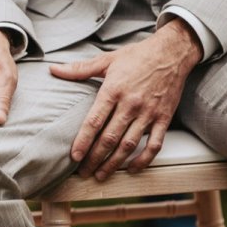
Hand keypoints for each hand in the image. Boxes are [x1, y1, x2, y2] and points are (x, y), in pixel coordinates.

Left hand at [50, 19, 202, 180]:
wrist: (172, 51)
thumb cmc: (137, 56)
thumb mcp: (107, 60)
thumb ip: (79, 69)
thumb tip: (54, 70)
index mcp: (113, 90)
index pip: (94, 121)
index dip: (83, 141)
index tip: (74, 156)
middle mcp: (131, 104)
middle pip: (109, 138)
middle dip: (94, 158)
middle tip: (83, 172)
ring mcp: (148, 113)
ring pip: (129, 145)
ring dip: (114, 163)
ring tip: (101, 175)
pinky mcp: (164, 118)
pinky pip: (154, 144)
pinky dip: (143, 159)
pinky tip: (132, 168)